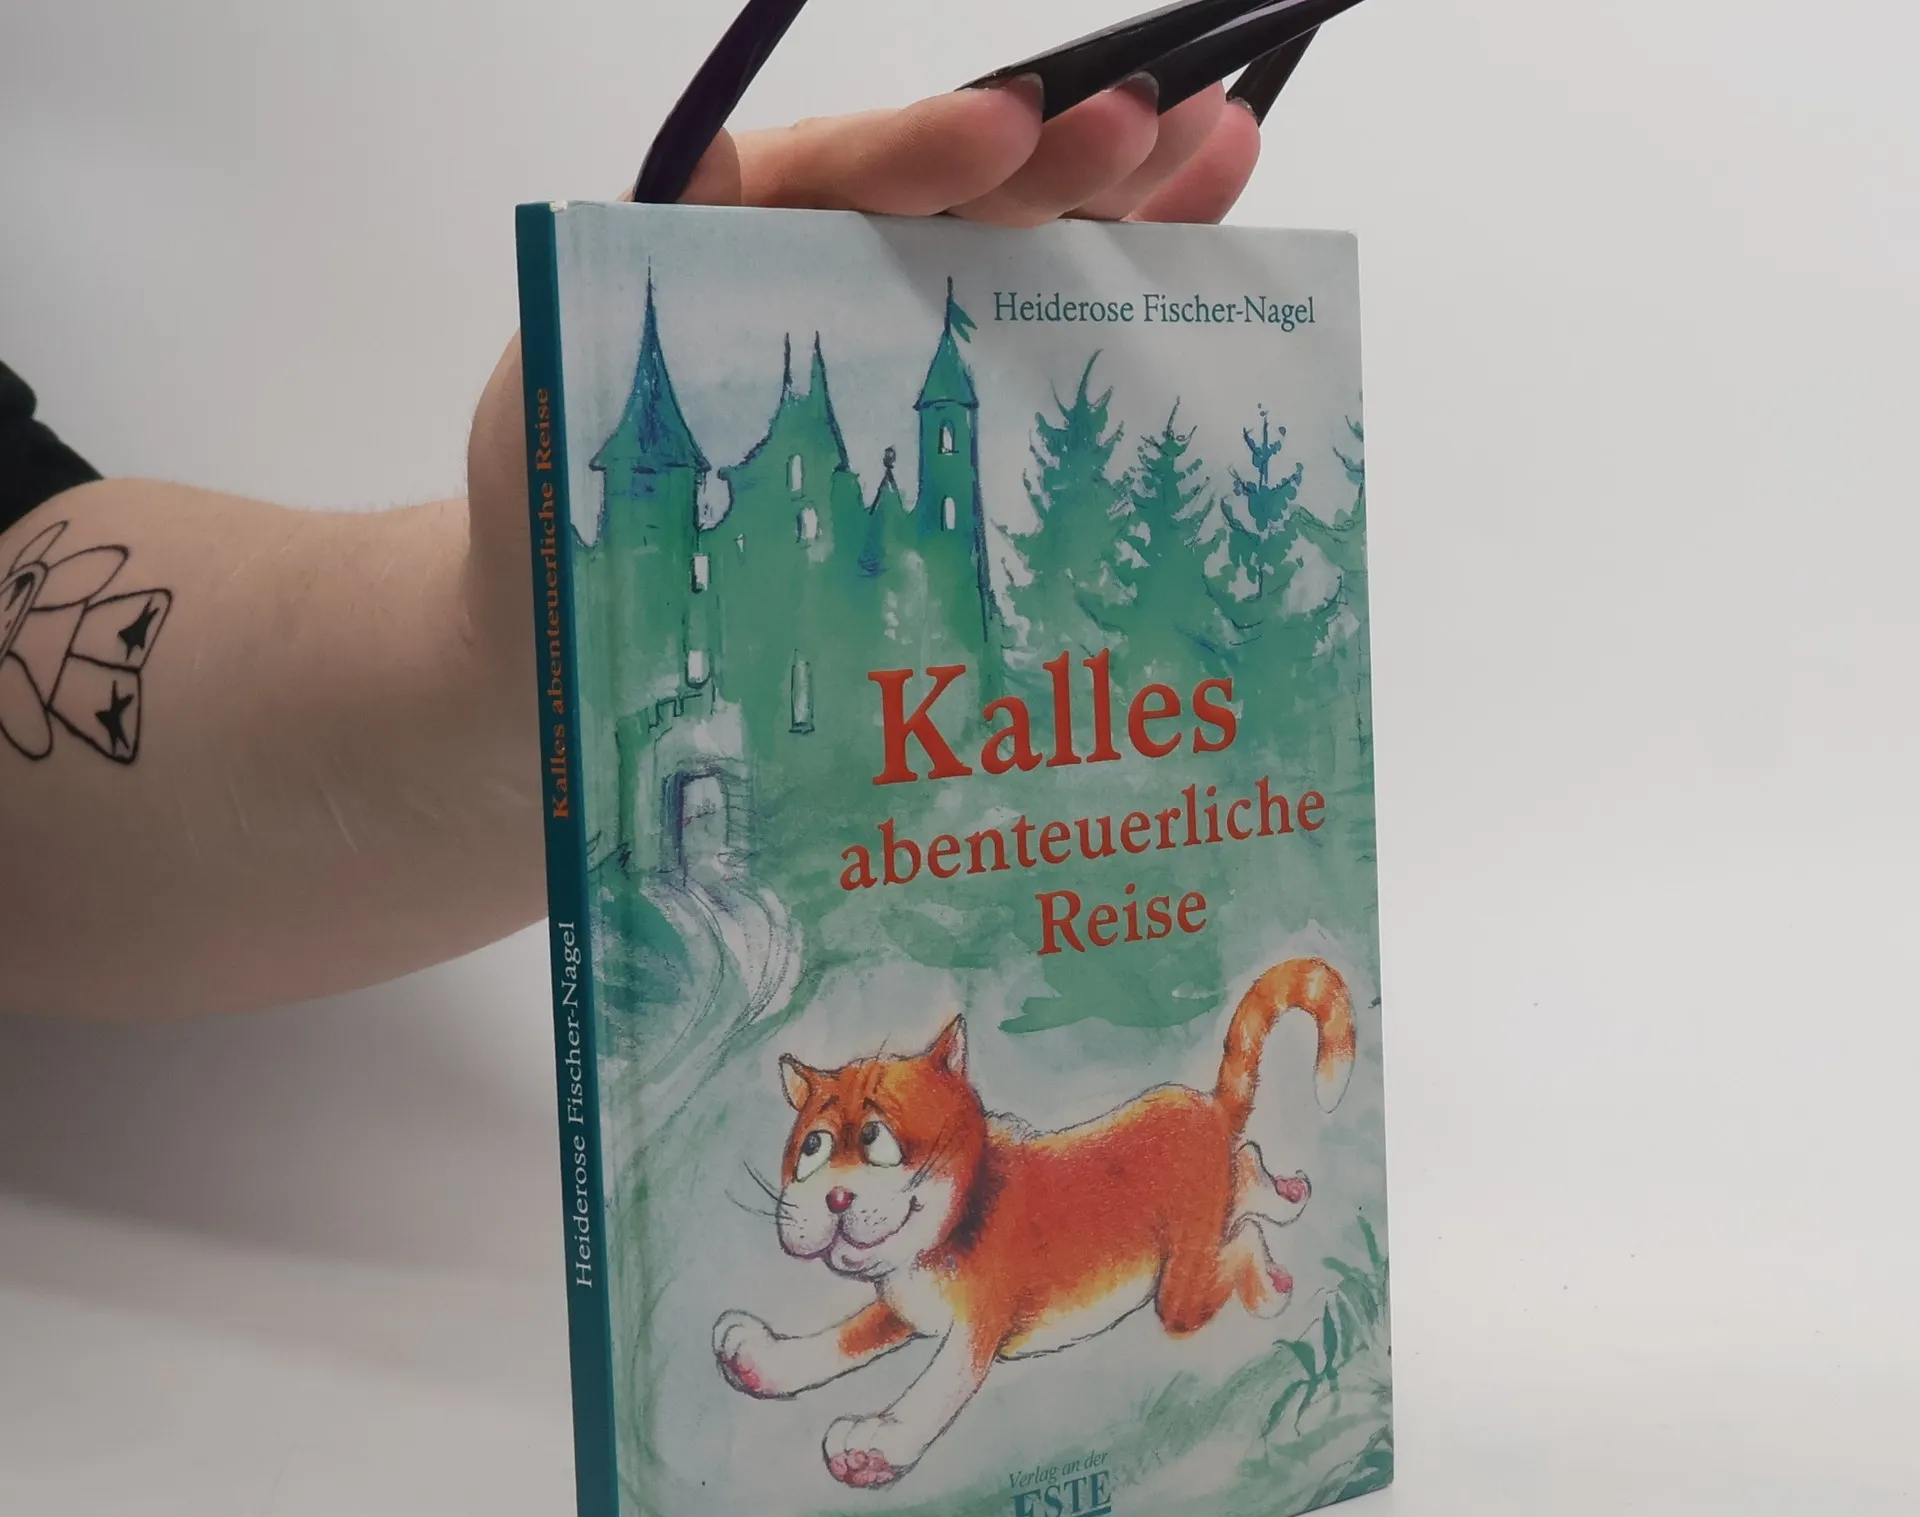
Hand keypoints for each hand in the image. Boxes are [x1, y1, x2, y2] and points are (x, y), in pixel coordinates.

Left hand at [468, 80, 1258, 648]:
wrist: (579, 642)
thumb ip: (630, 273)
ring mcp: (902, 358)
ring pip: (1022, 263)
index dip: (924, 154)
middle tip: (1157, 122)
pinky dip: (1117, 304)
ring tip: (1216, 143)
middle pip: (963, 201)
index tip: (1005, 136)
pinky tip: (1199, 241)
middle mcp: (838, 279)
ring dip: (1123, 205)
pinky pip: (1036, 363)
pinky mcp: (941, 446)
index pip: (843, 175)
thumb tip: (709, 162)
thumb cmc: (557, 506)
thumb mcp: (565, 377)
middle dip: (1062, 159)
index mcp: (746, 241)